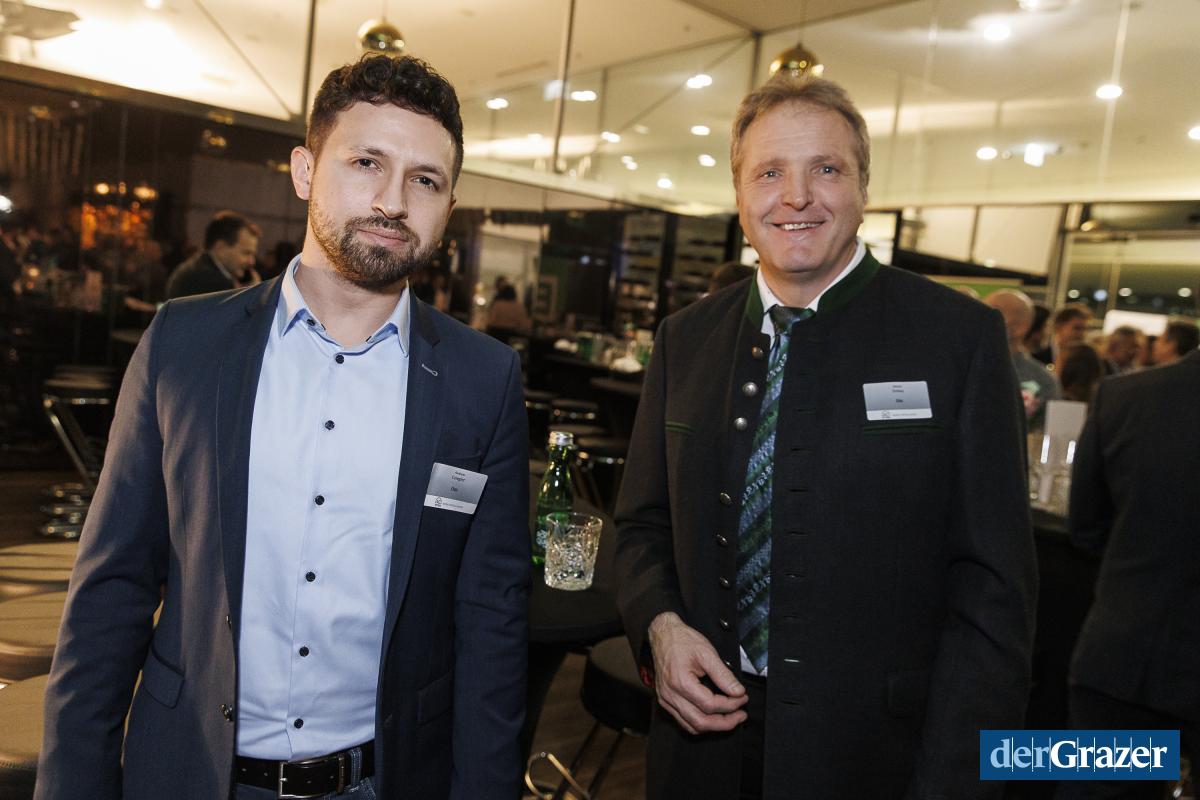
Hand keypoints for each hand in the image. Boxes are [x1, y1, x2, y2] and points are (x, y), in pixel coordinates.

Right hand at [647, 612, 747, 734]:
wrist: (663, 635)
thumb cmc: (682, 640)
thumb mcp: (707, 652)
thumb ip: (723, 675)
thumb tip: (737, 691)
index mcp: (680, 682)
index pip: (710, 704)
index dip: (730, 705)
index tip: (742, 698)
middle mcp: (670, 695)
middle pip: (701, 722)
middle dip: (725, 723)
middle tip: (740, 716)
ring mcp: (666, 700)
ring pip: (692, 726)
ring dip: (714, 726)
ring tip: (730, 718)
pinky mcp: (665, 701)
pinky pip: (683, 721)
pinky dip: (700, 723)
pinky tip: (713, 717)